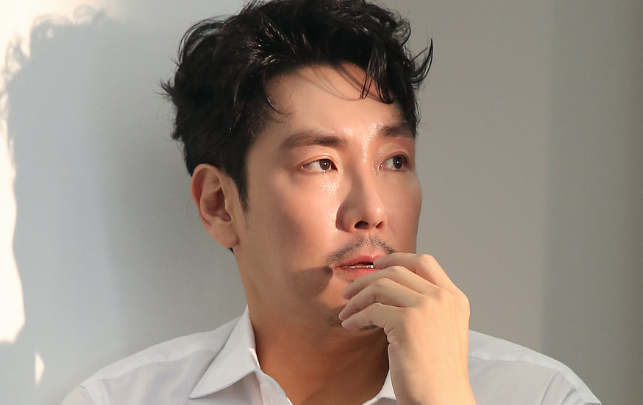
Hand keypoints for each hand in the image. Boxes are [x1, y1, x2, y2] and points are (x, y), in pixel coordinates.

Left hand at [338, 253, 475, 404]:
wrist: (442, 399)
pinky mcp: (408, 322)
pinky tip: (350, 325)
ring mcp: (427, 307)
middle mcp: (443, 297)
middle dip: (368, 278)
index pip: (424, 262)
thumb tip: (390, 288)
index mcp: (454, 298)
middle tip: (350, 291)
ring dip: (358, 298)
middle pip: (397, 271)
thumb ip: (426, 306)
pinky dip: (356, 316)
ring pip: (381, 286)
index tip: (376, 266)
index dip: (396, 259)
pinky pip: (372, 310)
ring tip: (347, 311)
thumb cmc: (436, 371)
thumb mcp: (440, 329)